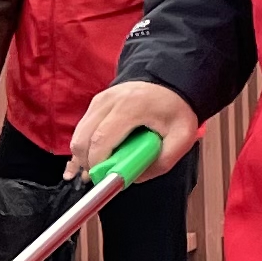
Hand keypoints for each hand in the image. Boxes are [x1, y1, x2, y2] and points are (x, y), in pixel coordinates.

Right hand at [68, 79, 199, 178]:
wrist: (170, 81)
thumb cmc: (176, 109)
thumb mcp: (182, 138)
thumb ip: (161, 162)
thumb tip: (133, 178)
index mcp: (130, 107)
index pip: (101, 140)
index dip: (98, 164)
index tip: (105, 178)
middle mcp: (109, 101)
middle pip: (83, 139)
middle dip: (87, 163)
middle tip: (102, 176)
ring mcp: (100, 100)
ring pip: (78, 135)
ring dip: (84, 156)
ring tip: (100, 168)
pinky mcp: (96, 103)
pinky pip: (82, 129)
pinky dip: (84, 146)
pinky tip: (90, 159)